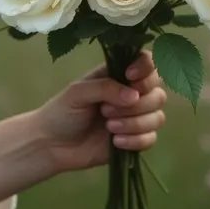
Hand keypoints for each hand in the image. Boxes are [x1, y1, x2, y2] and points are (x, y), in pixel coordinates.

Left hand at [0, 52, 165, 208]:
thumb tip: (134, 95)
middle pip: (158, 92)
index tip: (130, 77)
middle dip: (137, 104)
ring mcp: (135, 118)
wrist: (51, 145)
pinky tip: (115, 142)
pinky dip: (136, 140)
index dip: (146, 68)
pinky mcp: (135, 140)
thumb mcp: (78, 92)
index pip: (148, 63)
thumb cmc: (62, 111)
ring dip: (135, 123)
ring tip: (109, 127)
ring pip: (157, 116)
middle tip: (106, 110)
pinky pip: (151, 139)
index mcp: (119, 75)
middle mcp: (132, 94)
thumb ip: (105, 88)